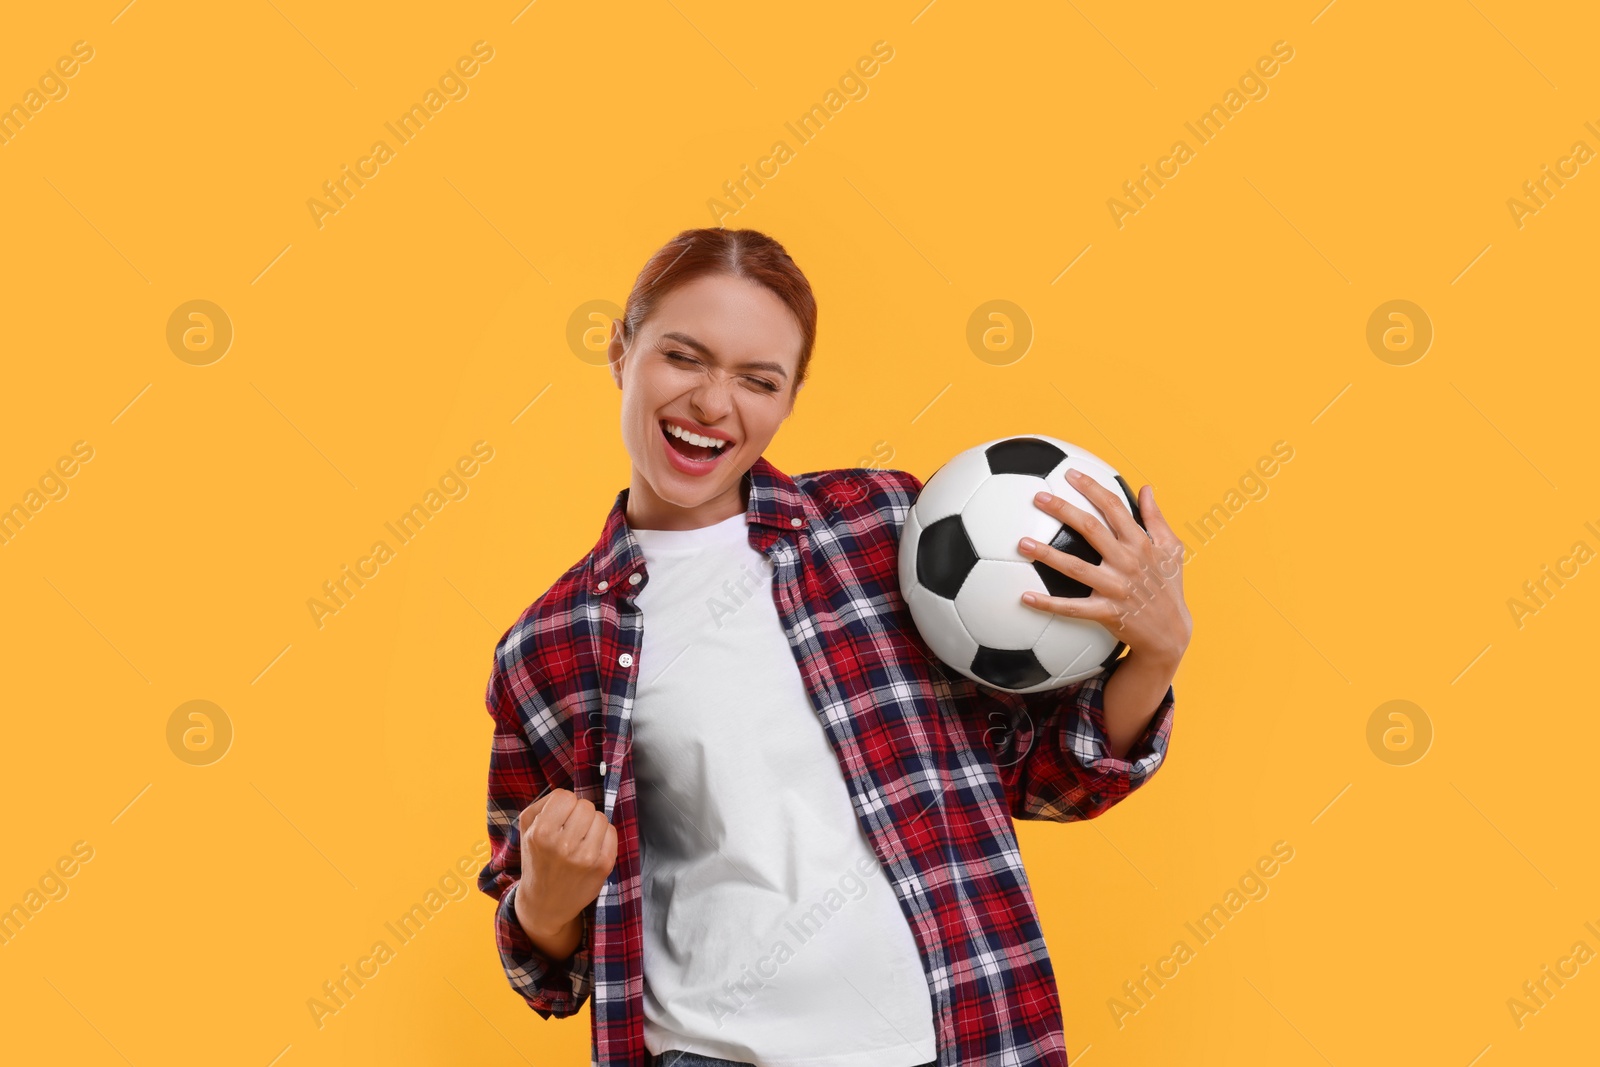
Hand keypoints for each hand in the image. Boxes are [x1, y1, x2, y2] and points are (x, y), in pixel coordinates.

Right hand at [513, 788, 617, 955]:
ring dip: (592, 824)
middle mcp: (564, 846)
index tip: (560, 817)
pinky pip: (612, 832)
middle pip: (586, 805)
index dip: (563, 804)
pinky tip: (591, 847)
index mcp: (541, 834)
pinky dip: (604, 836)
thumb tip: (569, 794)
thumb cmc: (537, 860)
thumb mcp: (526, 830)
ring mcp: (586, 857)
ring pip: (601, 817)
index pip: (565, 796)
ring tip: (580, 839)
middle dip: (579, 813)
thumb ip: (543, 805)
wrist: (545, 903)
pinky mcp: (603, 865)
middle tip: (571, 828)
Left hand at [1018, 469, 1191, 665]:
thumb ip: (1157, 518)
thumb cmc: (1169, 586)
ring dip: (1047, 554)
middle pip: (1090, 529)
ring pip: (1076, 567)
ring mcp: (1116, 588)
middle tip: (1038, 497)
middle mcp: (1127, 562)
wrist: (1171, 633)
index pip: (1114, 507)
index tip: (1070, 474)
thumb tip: (1147, 488)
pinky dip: (1048, 604)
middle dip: (1063, 510)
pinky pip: (1072, 608)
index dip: (1092, 488)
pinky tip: (1025, 597)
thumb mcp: (1172, 549)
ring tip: (1022, 543)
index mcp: (1141, 543)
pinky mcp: (1106, 612)